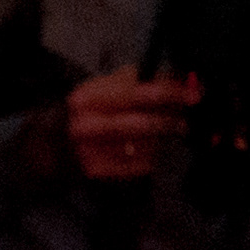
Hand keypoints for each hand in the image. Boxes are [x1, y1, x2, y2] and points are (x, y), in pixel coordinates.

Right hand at [35, 67, 199, 182]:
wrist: (56, 141)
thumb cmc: (94, 107)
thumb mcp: (110, 86)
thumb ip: (144, 80)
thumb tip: (184, 78)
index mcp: (90, 97)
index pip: (136, 94)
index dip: (169, 93)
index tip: (194, 94)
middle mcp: (87, 126)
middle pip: (140, 125)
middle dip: (170, 122)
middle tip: (187, 120)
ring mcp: (90, 151)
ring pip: (143, 146)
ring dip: (164, 139)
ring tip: (173, 131)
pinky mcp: (98, 171)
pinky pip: (138, 164)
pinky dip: (153, 156)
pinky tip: (155, 149)